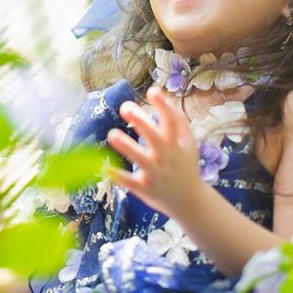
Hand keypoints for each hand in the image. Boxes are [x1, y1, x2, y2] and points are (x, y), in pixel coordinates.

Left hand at [105, 87, 203, 217]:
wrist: (189, 201)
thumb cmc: (184, 165)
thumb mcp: (188, 143)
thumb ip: (178, 121)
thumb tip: (162, 97)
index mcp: (177, 144)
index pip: (172, 122)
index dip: (163, 106)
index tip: (152, 91)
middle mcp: (167, 157)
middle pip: (154, 137)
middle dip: (141, 122)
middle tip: (125, 107)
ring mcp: (156, 174)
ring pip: (140, 159)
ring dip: (126, 146)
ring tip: (112, 134)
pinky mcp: (145, 188)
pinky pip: (129, 182)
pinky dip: (117, 175)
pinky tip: (104, 165)